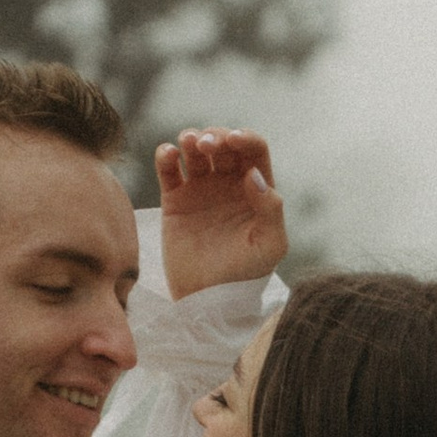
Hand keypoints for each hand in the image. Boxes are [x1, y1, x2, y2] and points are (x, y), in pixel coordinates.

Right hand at [156, 128, 286, 298]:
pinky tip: (168, 154)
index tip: (235, 141)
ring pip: (195, 150)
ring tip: (188, 142)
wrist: (207, 300)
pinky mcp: (175, 200)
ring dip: (192, 137)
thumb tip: (254, 175)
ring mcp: (200, 189)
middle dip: (216, 135)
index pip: (254, 151)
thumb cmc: (245, 276)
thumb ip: (270, 210)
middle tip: (208, 144)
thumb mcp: (269, 246)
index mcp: (256, 189)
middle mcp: (228, 183)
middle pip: (224, 144)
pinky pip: (169, 169)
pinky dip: (166, 155)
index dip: (246, 138)